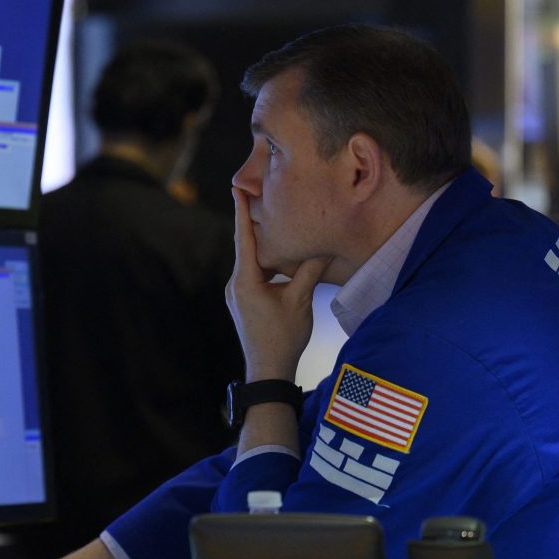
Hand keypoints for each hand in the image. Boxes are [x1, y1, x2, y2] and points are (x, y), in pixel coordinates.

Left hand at [226, 188, 328, 381]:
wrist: (268, 371)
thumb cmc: (283, 338)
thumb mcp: (300, 301)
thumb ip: (309, 271)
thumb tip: (324, 246)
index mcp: (245, 281)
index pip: (244, 238)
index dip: (242, 212)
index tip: (237, 188)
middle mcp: (235, 285)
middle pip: (245, 247)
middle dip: (252, 222)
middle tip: (256, 195)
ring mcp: (236, 295)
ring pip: (250, 262)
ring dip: (261, 244)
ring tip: (268, 221)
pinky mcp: (242, 302)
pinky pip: (251, 274)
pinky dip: (262, 262)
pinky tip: (274, 256)